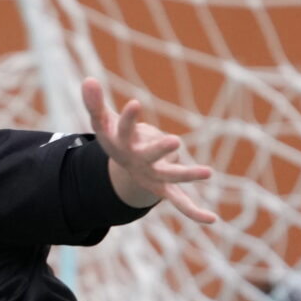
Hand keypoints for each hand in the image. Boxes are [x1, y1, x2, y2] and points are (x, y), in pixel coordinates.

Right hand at [82, 77, 217, 223]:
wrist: (124, 166)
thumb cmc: (116, 137)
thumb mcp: (103, 122)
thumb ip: (95, 104)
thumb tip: (88, 80)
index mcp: (122, 145)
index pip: (124, 130)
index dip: (129, 118)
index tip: (135, 103)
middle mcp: (138, 162)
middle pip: (149, 156)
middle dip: (160, 149)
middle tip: (174, 141)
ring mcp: (153, 175)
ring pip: (171, 176)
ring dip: (188, 175)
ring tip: (208, 172)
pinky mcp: (165, 187)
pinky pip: (180, 201)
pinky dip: (194, 212)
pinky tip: (212, 220)